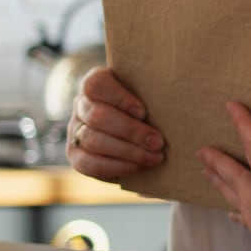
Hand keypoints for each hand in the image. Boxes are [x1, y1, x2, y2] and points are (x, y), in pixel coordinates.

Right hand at [66, 67, 164, 181]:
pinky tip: (139, 167)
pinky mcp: (76, 155)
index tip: (143, 112)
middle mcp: (82, 105)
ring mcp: (75, 130)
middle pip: (97, 115)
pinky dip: (117, 166)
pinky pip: (90, 164)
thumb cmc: (150, 110)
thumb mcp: (151, 98)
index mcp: (97, 84)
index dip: (119, 98)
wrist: (141, 138)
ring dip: (128, 151)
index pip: (96, 84)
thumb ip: (155, 96)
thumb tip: (175, 100)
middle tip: (158, 141)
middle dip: (130, 131)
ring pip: (93, 140)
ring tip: (155, 157)